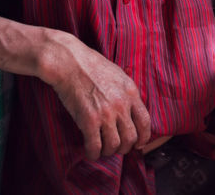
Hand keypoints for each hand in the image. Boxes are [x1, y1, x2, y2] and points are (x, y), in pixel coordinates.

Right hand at [44, 33, 152, 159]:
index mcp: (130, 92)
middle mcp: (121, 104)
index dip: (143, 137)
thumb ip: (125, 93)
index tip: (138, 143)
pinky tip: (90, 152)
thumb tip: (130, 109)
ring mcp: (106, 113)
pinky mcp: (89, 120)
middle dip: (124, 147)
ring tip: (102, 149)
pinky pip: (95, 146)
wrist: (69, 61)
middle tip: (116, 147)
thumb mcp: (117, 74)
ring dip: (108, 151)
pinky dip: (93, 153)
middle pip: (131, 138)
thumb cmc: (89, 65)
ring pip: (114, 145)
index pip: (145, 122)